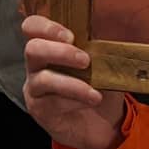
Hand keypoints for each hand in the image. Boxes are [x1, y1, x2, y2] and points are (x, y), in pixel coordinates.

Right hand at [22, 15, 126, 148]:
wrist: (103, 123)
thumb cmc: (99, 86)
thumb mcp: (104, 61)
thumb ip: (102, 44)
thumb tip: (116, 25)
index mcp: (49, 45)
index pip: (32, 27)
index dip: (46, 27)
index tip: (70, 36)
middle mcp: (36, 64)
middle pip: (32, 49)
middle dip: (60, 52)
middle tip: (85, 60)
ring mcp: (35, 87)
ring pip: (44, 79)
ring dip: (73, 83)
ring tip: (95, 89)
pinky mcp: (39, 109)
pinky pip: (53, 102)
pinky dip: (76, 100)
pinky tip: (92, 100)